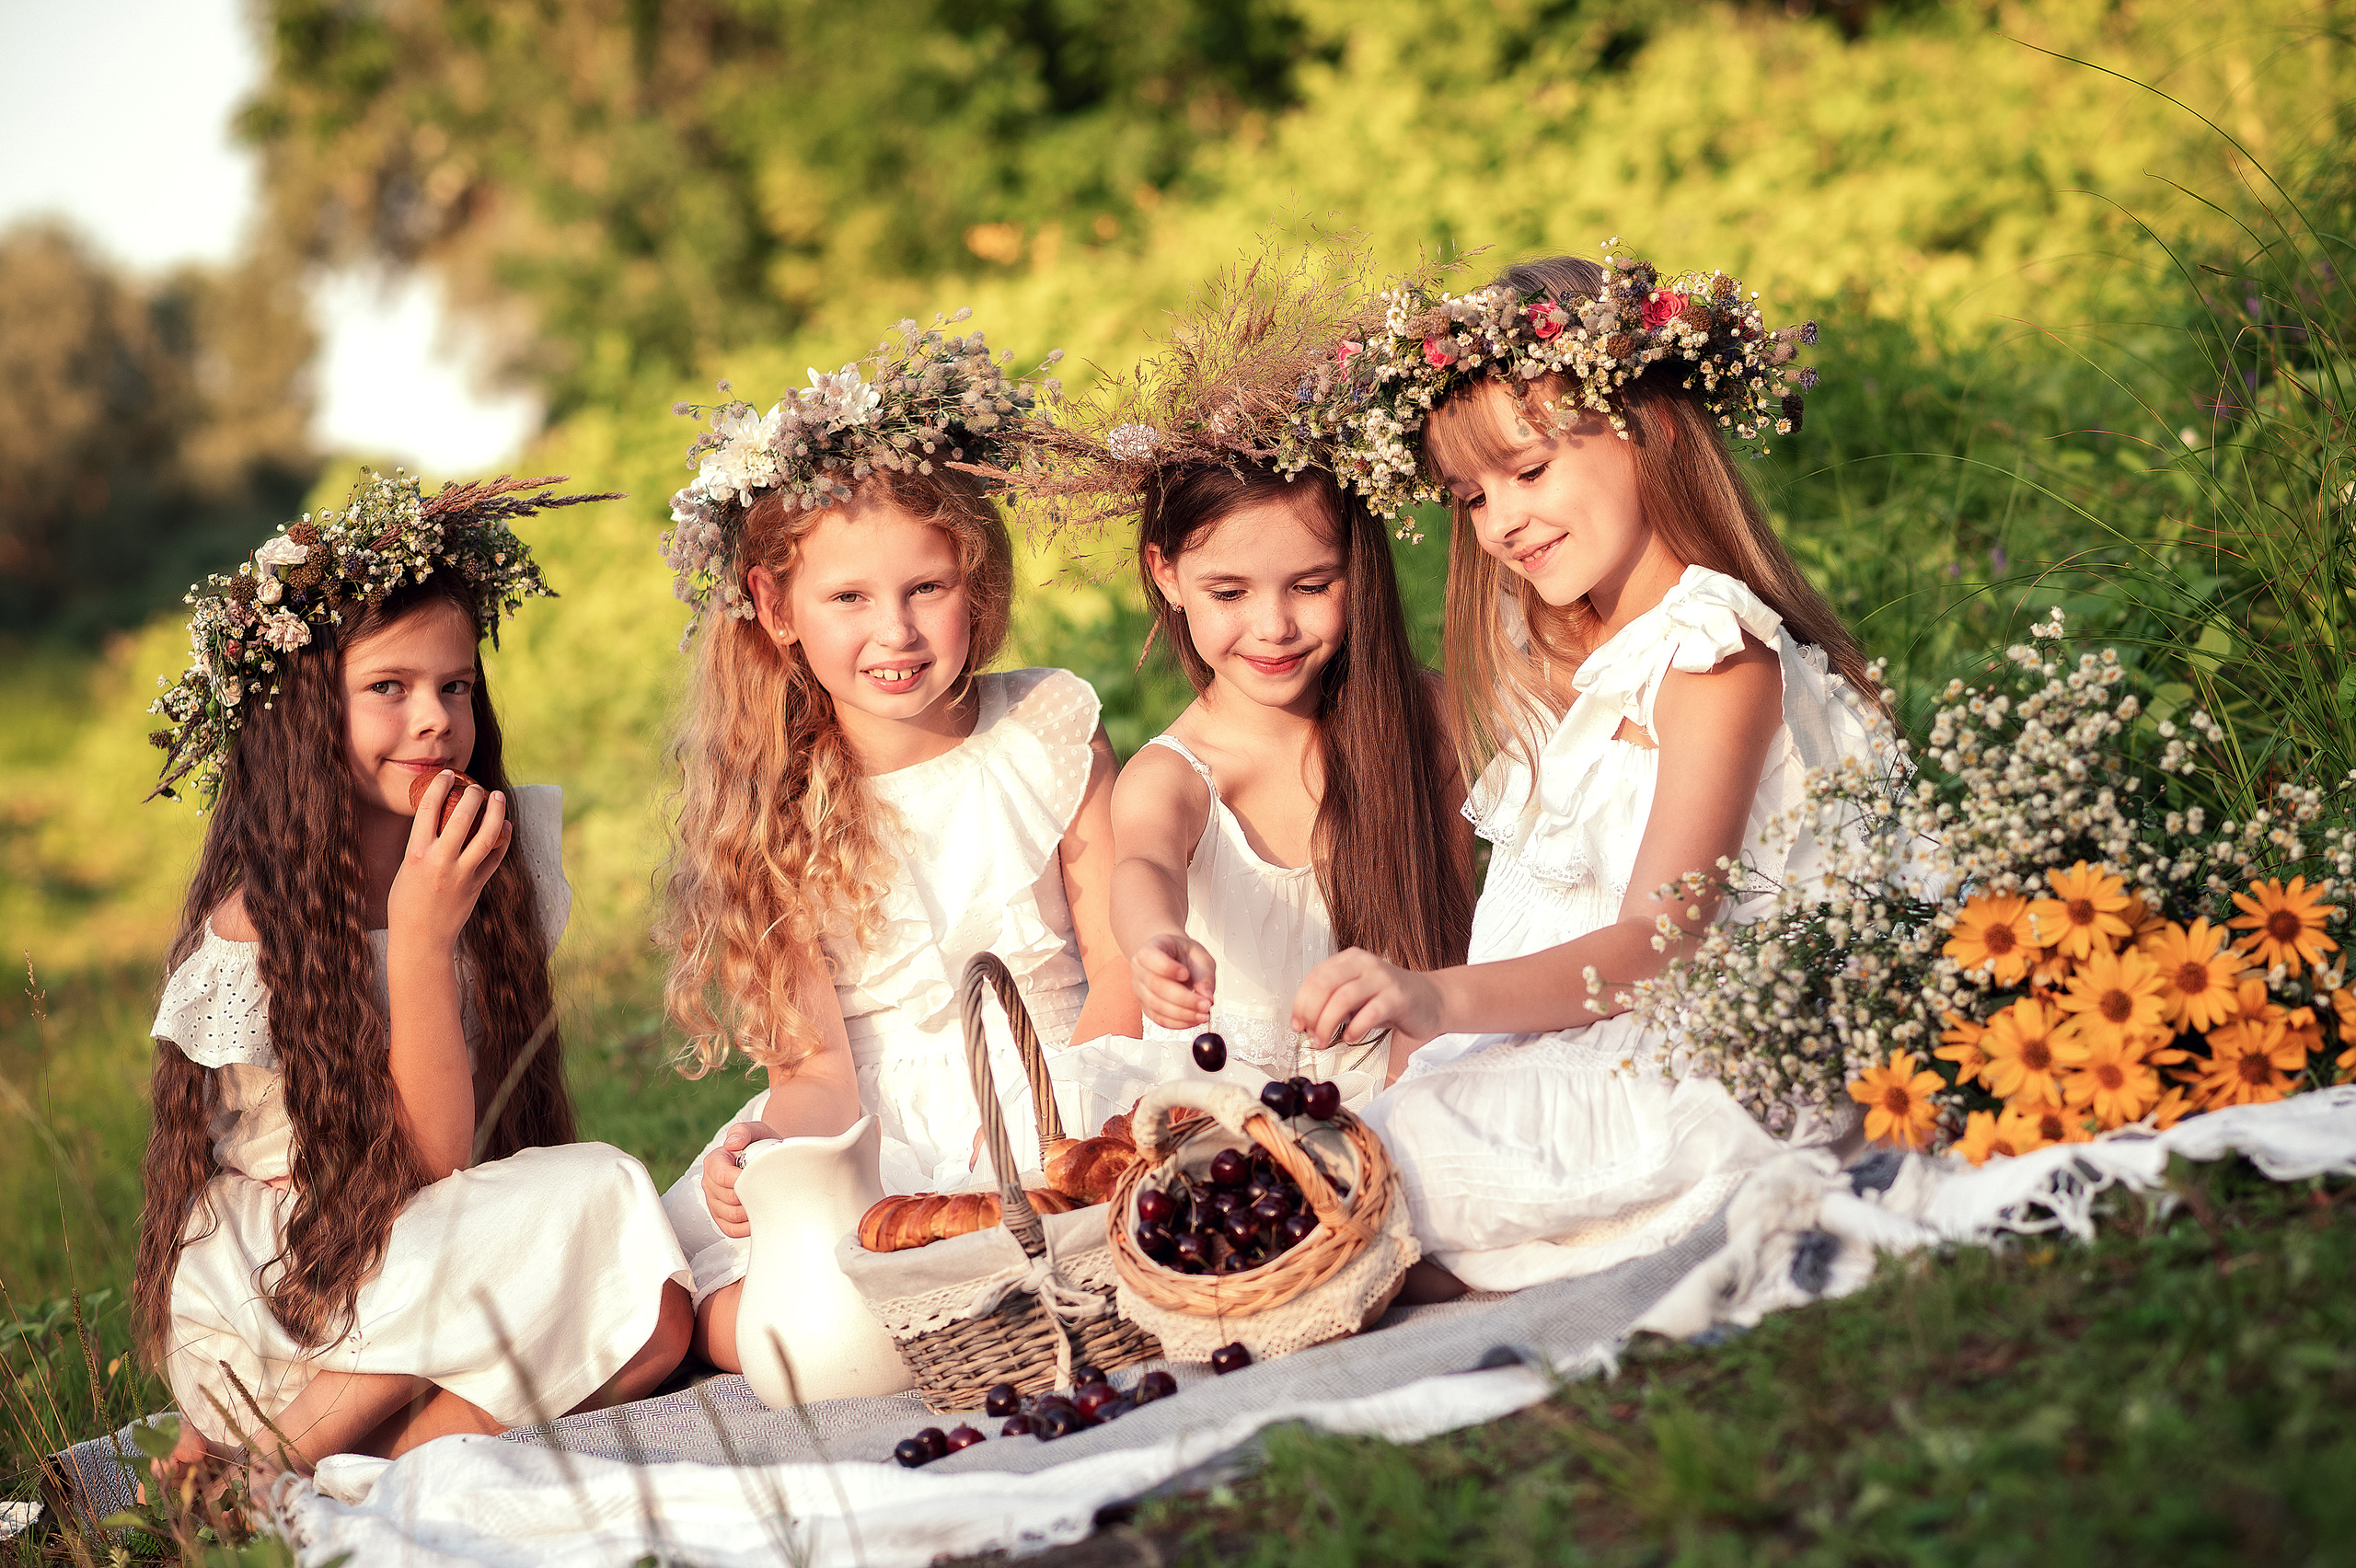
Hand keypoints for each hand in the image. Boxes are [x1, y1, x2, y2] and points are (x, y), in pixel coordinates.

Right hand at [386, 770, 510, 952]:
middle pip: (462, 816)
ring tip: (498, 797)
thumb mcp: (406, 868)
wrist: (420, 939)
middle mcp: (440, 861)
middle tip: (476, 786)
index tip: (448, 774)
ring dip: (496, 812)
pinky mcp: (478, 886)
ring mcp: (462, 874)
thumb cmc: (406, 902)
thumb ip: (421, 844)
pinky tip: (505, 826)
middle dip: (472, 794)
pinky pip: (497, 857)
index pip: (429, 808)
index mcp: (416, 853)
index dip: (440, 785)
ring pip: (487, 835)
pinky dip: (503, 839)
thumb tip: (435, 816)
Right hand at [700, 1121, 776, 1239]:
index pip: (722, 1176)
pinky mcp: (721, 1219)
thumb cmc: (761, 1146)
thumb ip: (743, 1131)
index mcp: (714, 1162)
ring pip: (731, 1216)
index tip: (761, 1177)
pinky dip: (747, 1227)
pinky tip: (760, 1217)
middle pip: (728, 1199)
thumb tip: (732, 1143)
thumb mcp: (756, 1131)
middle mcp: (710, 1183)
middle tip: (769, 1189)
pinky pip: (731, 1230)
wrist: (768, 1160)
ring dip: (751, 1212)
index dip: (742, 1180)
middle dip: (751, 1195)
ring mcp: (714, 1203)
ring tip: (767, 1201)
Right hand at [1131, 932, 1215, 1030]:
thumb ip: (1204, 975)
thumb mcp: (1199, 955)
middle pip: (1156, 986)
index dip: (1168, 968)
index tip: (1185, 973)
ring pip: (1157, 1006)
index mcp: (1150, 949)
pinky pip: (1160, 1019)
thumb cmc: (1183, 955)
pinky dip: (1179, 1023)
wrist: (1172, 959)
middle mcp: (1140, 970)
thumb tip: (1207, 997)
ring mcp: (1141, 990)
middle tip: (1204, 1004)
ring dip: (1183, 1014)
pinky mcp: (1147, 1007)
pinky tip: (1193, 1020)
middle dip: (1184, 999)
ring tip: (1202, 1015)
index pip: (1151, 958)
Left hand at [1291, 947, 1444, 1054]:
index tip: (1297, 1025)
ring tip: (1325, 1042)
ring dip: (1327, 1024)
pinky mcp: (1398, 997)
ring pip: (1343, 998)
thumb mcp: (1356, 996)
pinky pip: (1370, 1012)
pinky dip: (1355, 1029)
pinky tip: (1351, 1038)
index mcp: (1350, 959)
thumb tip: (1305, 1024)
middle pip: (1325, 985)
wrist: (1432, 1000)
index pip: (1315, 977)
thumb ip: (1332, 1004)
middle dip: (1312, 1015)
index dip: (1301, 1003)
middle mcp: (1365, 963)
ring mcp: (1383, 978)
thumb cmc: (1390, 1000)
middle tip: (1311, 1036)